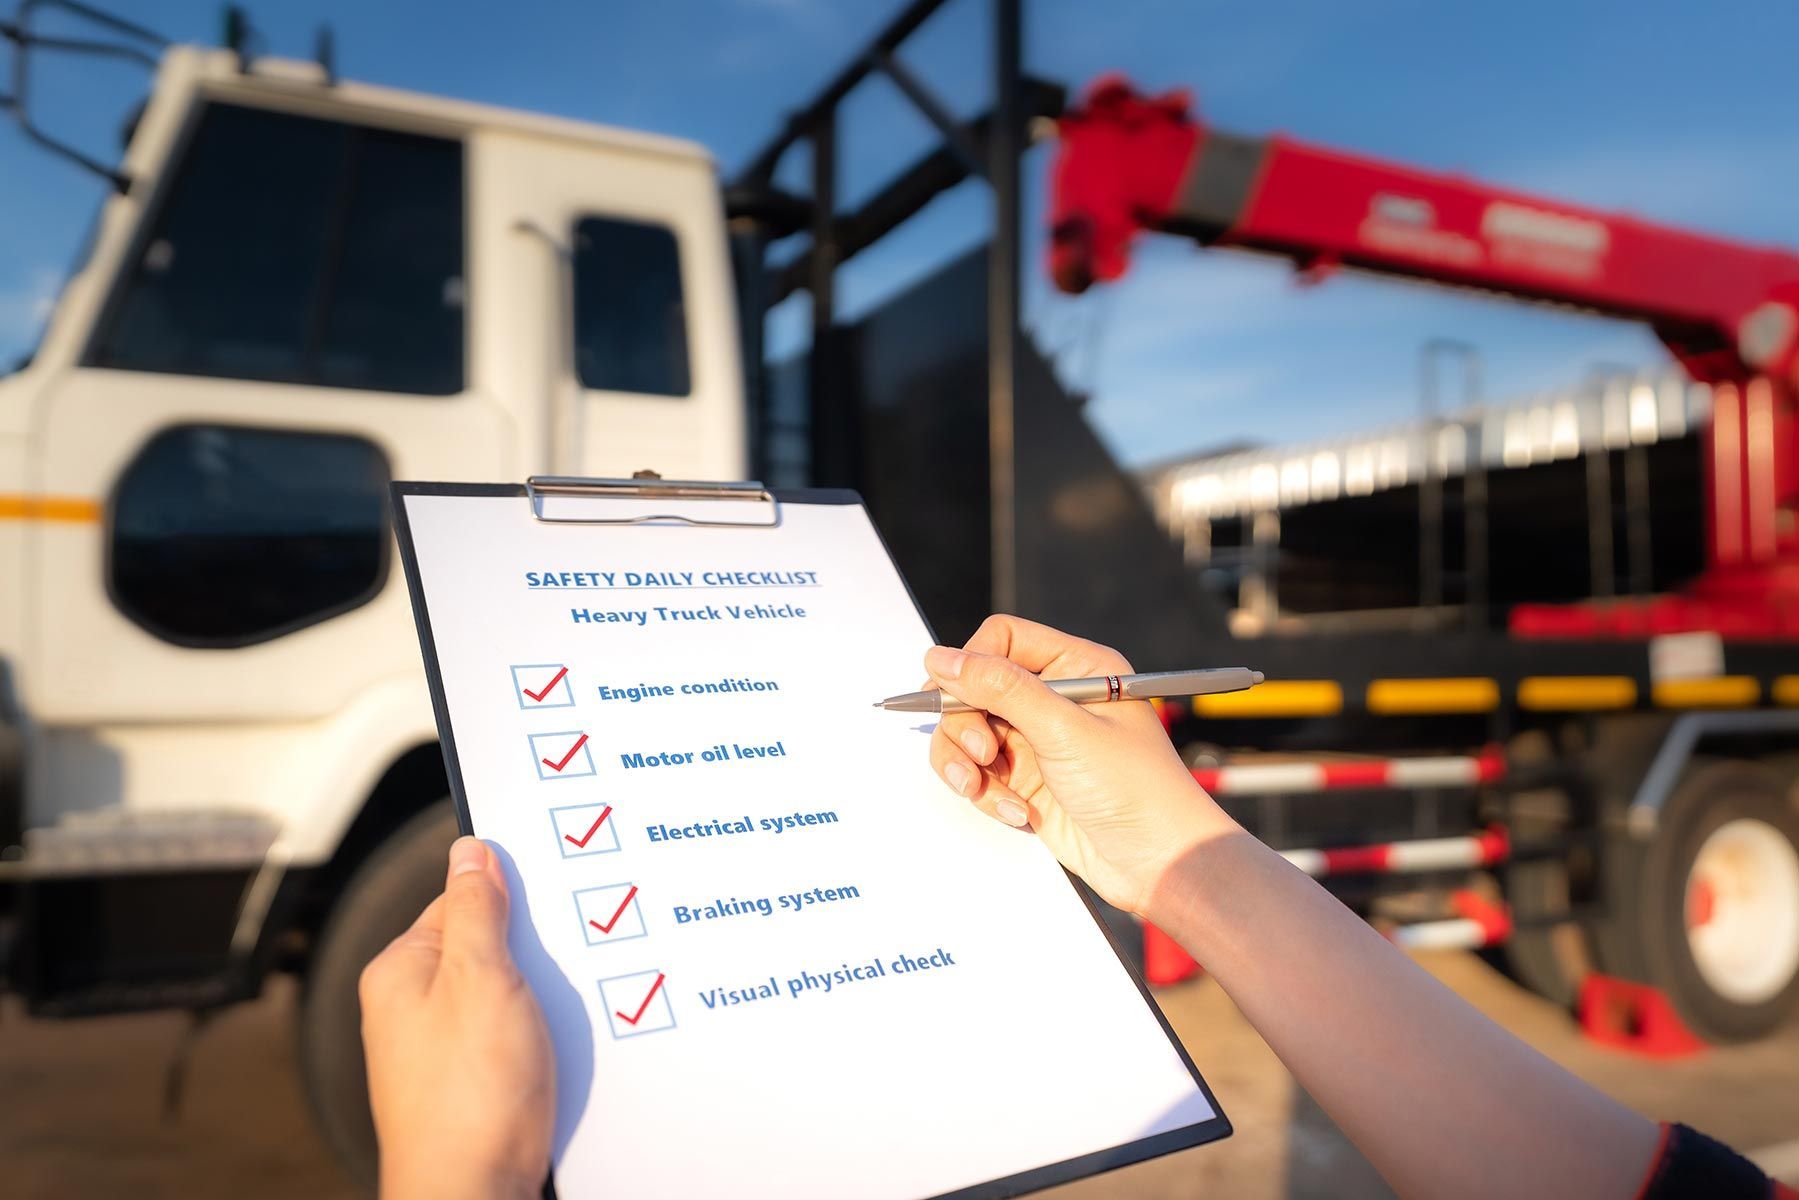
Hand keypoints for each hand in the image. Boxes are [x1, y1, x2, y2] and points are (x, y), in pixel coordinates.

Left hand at [360, 837, 553, 1199]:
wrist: (474, 1196)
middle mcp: (412, 1009)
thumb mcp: (481, 979)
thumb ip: (477, 911)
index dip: (511, 899)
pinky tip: (558, 1054)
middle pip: (488, 950)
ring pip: (508, 999)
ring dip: (542, 1004)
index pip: (461, 901)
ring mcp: (439, 1051)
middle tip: (561, 970)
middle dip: (533, 957)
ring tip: (557, 1023)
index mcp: (400, 972)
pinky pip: (514, 1042)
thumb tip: (470, 853)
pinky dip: (541, 1042)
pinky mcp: (470, 1087)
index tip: (553, 901)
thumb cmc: (469, 1095)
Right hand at [926, 614, 1237, 913]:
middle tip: (982, 752)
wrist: (1158, 861)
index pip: (1004, 639)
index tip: (950, 694)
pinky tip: (1015, 811)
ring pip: (969, 732)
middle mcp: (1055, 698)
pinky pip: (980, 772)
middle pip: (976, 687)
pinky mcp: (1028, 779)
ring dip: (966, 762)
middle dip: (966, 723)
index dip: (972, 663)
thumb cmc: (1136, 789)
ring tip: (982, 786)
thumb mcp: (1064, 729)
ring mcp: (1039, 740)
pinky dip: (985, 792)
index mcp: (1078, 667)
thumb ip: (1001, 688)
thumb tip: (944, 658)